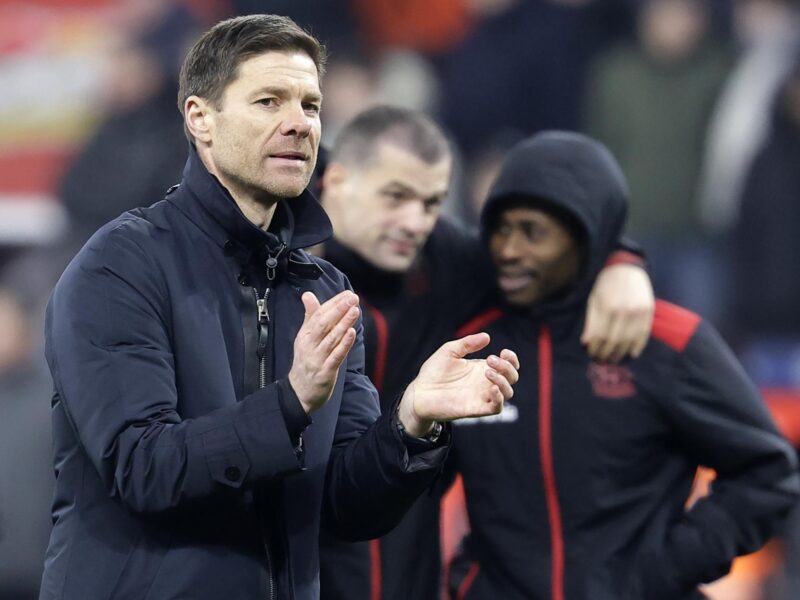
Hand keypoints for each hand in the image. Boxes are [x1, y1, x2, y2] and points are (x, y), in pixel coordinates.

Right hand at [288, 290, 359, 413]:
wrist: (299, 392)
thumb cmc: (306, 361)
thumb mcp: (305, 338)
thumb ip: (310, 316)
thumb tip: (308, 295)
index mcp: (304, 335)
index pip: (318, 315)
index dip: (333, 304)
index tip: (347, 294)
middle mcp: (309, 345)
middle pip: (323, 324)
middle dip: (338, 310)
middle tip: (352, 298)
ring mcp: (317, 359)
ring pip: (331, 339)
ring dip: (343, 323)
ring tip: (355, 310)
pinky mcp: (325, 372)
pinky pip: (335, 356)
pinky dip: (344, 344)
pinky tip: (352, 333)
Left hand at [398, 333, 519, 436]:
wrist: (420, 392)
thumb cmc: (433, 372)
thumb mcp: (450, 351)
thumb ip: (468, 343)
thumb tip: (487, 337)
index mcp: (481, 368)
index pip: (507, 365)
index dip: (512, 359)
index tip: (504, 352)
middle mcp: (485, 383)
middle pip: (512, 377)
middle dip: (507, 367)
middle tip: (490, 360)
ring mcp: (482, 396)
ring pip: (508, 392)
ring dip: (504, 381)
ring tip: (487, 372)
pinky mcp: (476, 409)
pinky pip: (496, 408)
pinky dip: (499, 398)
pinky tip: (491, 387)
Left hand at [582, 263, 653, 361]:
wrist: (628, 267)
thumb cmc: (607, 284)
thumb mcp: (594, 299)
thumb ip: (590, 321)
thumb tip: (585, 342)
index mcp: (607, 306)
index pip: (600, 335)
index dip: (595, 347)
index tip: (591, 353)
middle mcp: (623, 310)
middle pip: (614, 340)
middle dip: (607, 353)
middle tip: (601, 360)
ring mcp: (638, 311)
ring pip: (630, 339)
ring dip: (621, 352)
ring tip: (614, 359)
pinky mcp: (649, 311)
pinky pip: (644, 333)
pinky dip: (639, 345)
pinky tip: (632, 353)